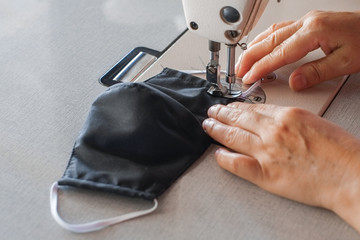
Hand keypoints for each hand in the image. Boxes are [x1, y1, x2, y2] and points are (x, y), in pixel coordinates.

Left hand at [202, 102, 359, 230]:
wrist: (351, 175)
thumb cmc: (340, 151)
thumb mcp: (314, 121)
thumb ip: (289, 119)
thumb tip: (271, 119)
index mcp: (287, 115)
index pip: (253, 108)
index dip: (237, 107)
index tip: (230, 107)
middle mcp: (273, 131)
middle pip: (239, 119)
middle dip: (221, 114)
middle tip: (212, 112)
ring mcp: (267, 152)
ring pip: (233, 137)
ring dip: (216, 130)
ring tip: (208, 126)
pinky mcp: (265, 174)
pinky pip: (237, 164)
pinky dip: (224, 158)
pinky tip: (217, 153)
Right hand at [236, 10, 359, 90]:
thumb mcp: (346, 62)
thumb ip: (316, 73)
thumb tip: (294, 82)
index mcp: (314, 31)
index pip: (279, 53)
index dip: (261, 67)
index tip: (249, 78)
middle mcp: (308, 22)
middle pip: (269, 40)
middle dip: (250, 56)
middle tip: (238, 71)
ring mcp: (308, 20)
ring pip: (272, 32)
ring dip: (255, 46)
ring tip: (243, 60)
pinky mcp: (310, 22)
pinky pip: (280, 29)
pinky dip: (266, 39)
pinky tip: (261, 45)